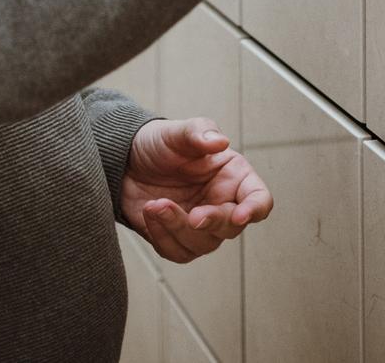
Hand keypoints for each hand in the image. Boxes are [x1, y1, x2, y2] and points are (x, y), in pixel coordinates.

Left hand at [119, 116, 272, 263]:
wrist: (126, 161)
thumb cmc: (160, 144)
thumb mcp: (177, 132)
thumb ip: (198, 133)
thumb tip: (220, 141)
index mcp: (234, 176)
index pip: (259, 198)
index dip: (255, 209)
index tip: (240, 214)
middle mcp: (222, 203)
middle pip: (231, 228)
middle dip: (212, 223)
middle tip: (193, 216)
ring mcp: (201, 225)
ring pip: (203, 244)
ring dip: (178, 229)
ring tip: (155, 204)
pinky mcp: (177, 239)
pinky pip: (177, 252)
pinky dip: (162, 236)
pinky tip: (149, 212)